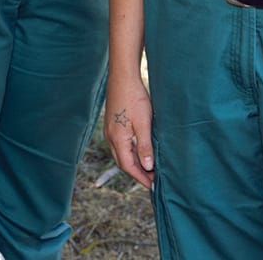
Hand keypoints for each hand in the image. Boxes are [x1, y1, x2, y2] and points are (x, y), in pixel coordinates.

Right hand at [104, 72, 154, 188]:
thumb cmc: (134, 98)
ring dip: (134, 163)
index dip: (141, 178)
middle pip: (123, 162)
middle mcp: (110, 137)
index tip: (153, 185)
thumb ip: (145, 146)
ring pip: (121, 154)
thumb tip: (147, 166)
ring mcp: (110, 131)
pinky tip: (141, 150)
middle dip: (137, 173)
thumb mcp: (144, 123)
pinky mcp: (112, 124)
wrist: (123, 77)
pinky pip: (120, 145)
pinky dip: (131, 152)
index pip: (128, 167)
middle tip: (152, 180)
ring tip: (149, 168)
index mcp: (117, 139)